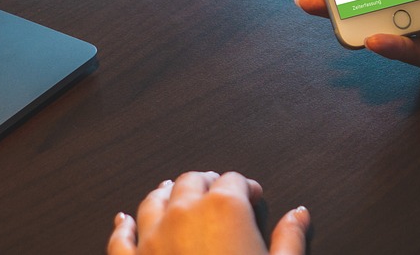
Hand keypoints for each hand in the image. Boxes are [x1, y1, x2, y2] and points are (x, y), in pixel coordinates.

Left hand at [108, 171, 309, 254]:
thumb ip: (290, 239)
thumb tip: (299, 215)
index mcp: (223, 209)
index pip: (234, 180)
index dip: (246, 186)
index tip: (253, 195)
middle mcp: (183, 214)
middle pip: (192, 181)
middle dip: (207, 182)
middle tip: (218, 190)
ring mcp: (152, 239)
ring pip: (154, 200)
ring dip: (166, 193)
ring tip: (173, 191)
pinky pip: (121, 239)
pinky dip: (123, 227)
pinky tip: (123, 221)